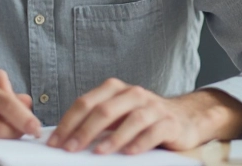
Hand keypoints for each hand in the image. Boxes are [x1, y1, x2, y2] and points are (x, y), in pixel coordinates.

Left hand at [47, 78, 241, 154]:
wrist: (185, 118)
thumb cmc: (143, 119)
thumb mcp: (118, 116)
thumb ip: (96, 122)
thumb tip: (65, 139)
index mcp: (115, 89)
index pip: (86, 102)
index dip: (69, 122)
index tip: (56, 142)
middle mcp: (133, 94)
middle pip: (105, 110)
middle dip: (84, 130)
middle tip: (71, 149)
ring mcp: (153, 106)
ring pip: (131, 119)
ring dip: (112, 137)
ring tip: (98, 153)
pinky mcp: (169, 122)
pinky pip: (153, 132)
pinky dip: (139, 142)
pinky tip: (128, 153)